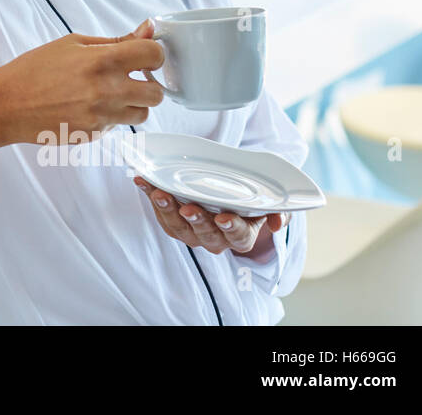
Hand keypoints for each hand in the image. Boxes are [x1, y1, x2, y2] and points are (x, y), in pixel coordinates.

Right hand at [0, 19, 165, 144]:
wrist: (8, 103)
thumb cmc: (35, 69)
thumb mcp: (73, 44)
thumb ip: (115, 40)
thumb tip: (146, 29)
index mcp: (102, 60)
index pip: (154, 55)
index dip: (152, 54)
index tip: (144, 57)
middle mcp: (107, 90)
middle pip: (157, 93)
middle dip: (148, 84)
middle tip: (131, 79)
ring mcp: (101, 116)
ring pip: (142, 114)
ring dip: (133, 104)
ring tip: (110, 95)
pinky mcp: (94, 135)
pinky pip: (117, 126)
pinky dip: (110, 117)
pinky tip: (88, 107)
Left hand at [134, 176, 291, 255]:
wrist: (231, 191)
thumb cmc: (251, 197)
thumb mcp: (270, 202)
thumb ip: (278, 211)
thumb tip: (277, 222)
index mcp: (242, 236)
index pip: (238, 236)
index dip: (231, 228)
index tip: (224, 217)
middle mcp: (216, 239)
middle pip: (205, 234)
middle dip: (196, 221)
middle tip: (187, 207)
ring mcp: (193, 233)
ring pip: (178, 227)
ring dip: (167, 210)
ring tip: (158, 193)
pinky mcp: (173, 223)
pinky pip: (161, 214)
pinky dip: (150, 196)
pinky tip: (143, 181)